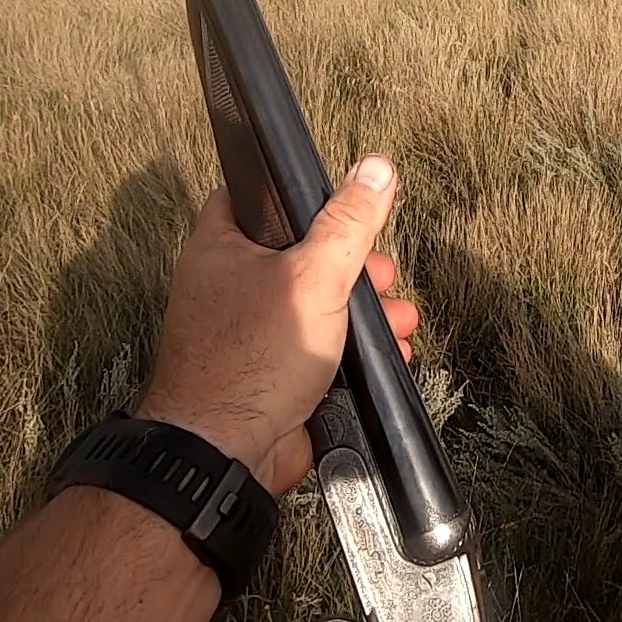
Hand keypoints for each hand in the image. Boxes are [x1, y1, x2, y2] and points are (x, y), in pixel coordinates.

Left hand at [135, 155, 418, 495]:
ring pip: (318, 305)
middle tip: (383, 273)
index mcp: (222, 247)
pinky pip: (320, 349)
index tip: (341, 202)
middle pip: (302, 254)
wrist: (228, 452)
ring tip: (398, 317)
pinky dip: (354, 350)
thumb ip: (347, 224)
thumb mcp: (314, 277)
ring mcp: (250, 332)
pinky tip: (389, 353)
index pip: (254, 197)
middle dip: (355, 266)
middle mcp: (230, 286)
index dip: (298, 195)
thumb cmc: (251, 359)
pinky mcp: (272, 372)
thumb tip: (376, 169)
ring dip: (365, 311)